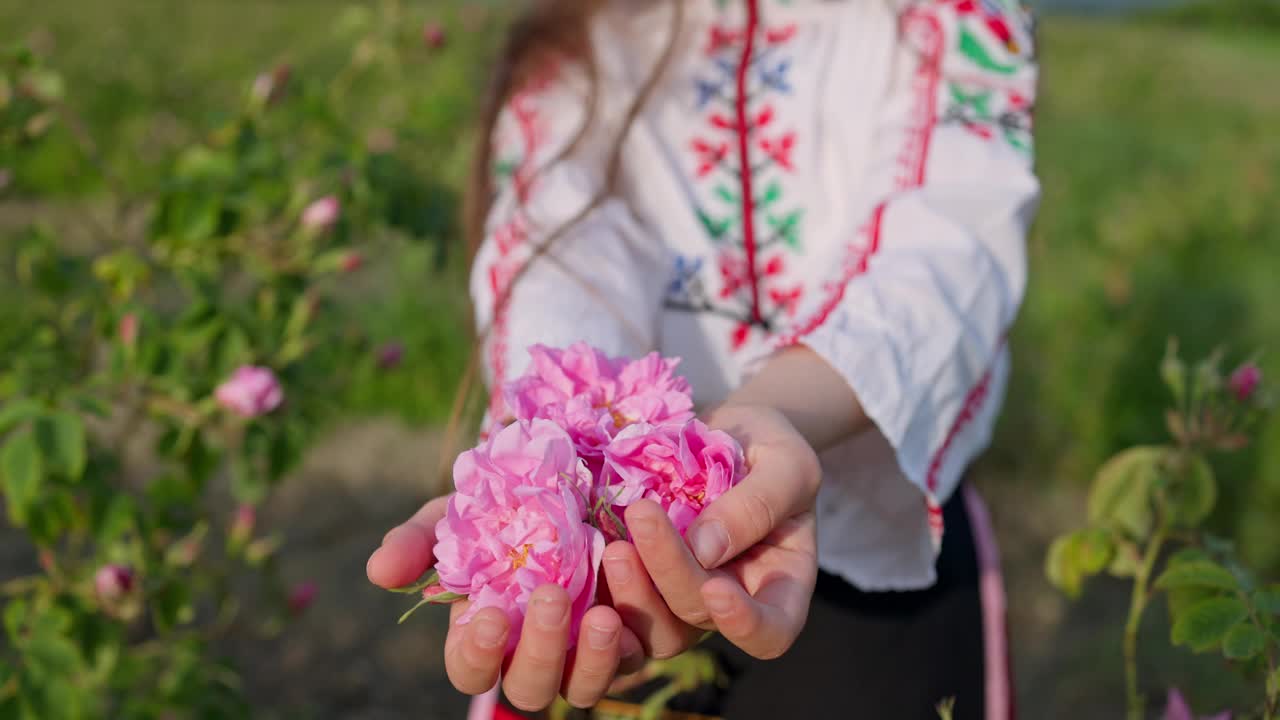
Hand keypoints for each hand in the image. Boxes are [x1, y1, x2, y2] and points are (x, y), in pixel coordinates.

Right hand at [366, 497, 645, 709]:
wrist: (578, 469)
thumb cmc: (507, 502)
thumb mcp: (460, 511)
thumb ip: (420, 539)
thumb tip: (379, 570)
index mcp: (487, 634)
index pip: (472, 671)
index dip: (476, 656)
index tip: (486, 617)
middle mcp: (540, 652)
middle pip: (533, 689)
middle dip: (541, 652)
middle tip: (549, 597)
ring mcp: (592, 646)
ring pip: (592, 684)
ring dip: (599, 657)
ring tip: (605, 612)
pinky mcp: (645, 625)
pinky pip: (651, 641)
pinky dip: (647, 613)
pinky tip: (641, 573)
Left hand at [603, 403, 819, 661]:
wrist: (720, 426)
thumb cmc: (766, 443)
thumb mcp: (785, 460)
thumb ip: (759, 504)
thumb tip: (705, 550)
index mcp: (778, 584)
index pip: (770, 633)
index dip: (745, 626)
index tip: (716, 588)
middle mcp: (728, 601)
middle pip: (696, 615)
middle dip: (669, 572)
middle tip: (642, 514)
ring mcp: (678, 596)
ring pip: (651, 628)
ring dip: (630, 594)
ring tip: (614, 545)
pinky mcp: (637, 582)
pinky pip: (615, 607)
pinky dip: (599, 593)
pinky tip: (584, 557)